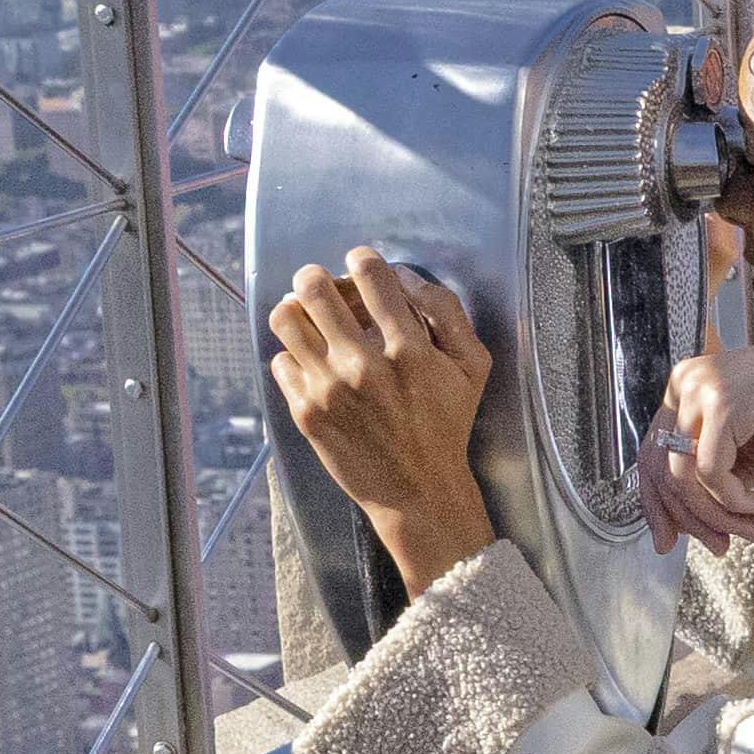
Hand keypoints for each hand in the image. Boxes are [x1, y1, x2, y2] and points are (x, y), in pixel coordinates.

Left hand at [265, 247, 502, 591]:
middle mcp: (363, 367)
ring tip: (311, 322)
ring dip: (298, 310)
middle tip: (327, 289)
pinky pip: (280, 360)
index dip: (363, 260)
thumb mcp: (473, 367)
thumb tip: (406, 277)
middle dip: (318, 278)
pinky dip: (295, 356)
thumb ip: (448, 313)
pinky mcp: (305, 412)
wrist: (418, 493)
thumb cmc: (447, 427)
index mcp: (409, 350)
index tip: (362, 268)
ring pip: (286, 318)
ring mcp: (329, 390)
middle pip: (313, 286)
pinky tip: (315, 366)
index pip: (370, 273)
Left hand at [644, 306, 753, 547]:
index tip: (672, 541)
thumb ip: (720, 477)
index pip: (650, 456)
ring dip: (716, 515)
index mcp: (683, 392)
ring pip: (682, 477)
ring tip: (752, 529)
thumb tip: (697, 523)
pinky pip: (711, 472)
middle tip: (720, 546)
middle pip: (659, 470)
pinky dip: (734, 500)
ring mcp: (700, 391)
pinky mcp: (724, 403)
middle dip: (690, 519)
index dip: (657, 505)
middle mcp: (682, 386)